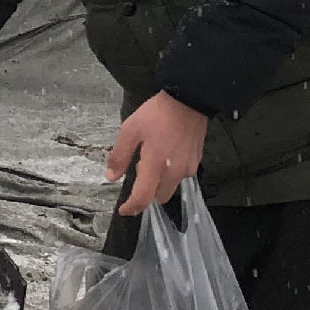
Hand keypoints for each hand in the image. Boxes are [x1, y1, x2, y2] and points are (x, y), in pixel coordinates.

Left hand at [106, 92, 208, 215]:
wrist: (189, 99)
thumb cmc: (156, 114)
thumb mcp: (130, 130)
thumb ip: (119, 156)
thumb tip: (111, 177)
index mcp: (156, 165)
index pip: (143, 197)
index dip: (132, 207)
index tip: (124, 210)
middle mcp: (175, 172)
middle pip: (159, 196)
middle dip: (147, 192)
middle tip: (138, 168)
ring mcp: (189, 167)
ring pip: (171, 187)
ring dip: (159, 182)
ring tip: (152, 157)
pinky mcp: (197, 160)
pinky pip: (180, 175)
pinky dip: (170, 173)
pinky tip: (165, 154)